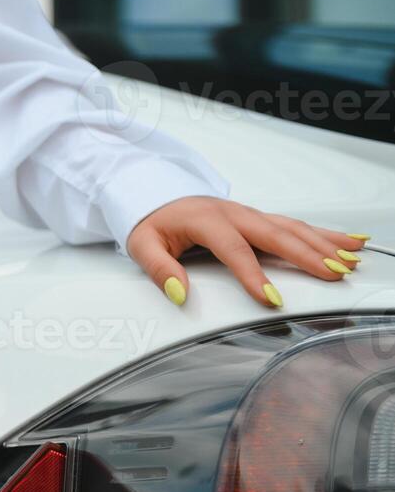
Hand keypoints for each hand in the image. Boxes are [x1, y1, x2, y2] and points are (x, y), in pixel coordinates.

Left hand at [126, 196, 368, 307]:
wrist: (156, 193)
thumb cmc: (152, 220)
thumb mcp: (142, 245)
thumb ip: (159, 269)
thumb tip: (178, 293)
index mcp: (206, 220)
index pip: (234, 250)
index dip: (253, 275)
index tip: (270, 298)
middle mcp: (234, 213)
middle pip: (276, 235)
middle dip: (307, 255)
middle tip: (333, 275)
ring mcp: (249, 213)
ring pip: (292, 228)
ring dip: (323, 244)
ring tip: (350, 261)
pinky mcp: (258, 217)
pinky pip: (295, 224)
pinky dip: (323, 233)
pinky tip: (348, 241)